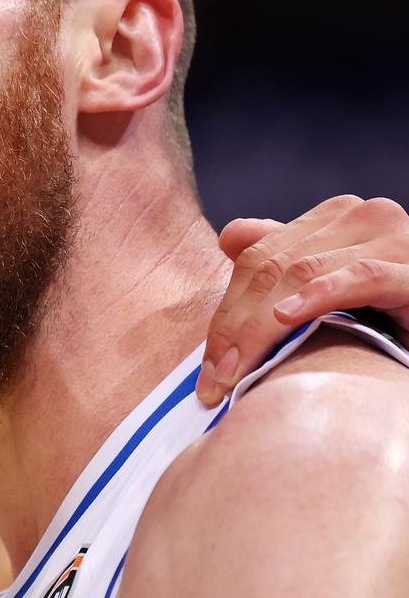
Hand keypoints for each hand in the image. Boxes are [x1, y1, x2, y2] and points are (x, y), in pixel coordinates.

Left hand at [196, 195, 408, 405]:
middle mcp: (362, 217)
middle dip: (235, 327)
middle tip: (213, 381)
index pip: (256, 258)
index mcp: (335, 218)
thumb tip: (229, 237)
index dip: (225, 313)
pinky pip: (361, 278)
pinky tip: (287, 317)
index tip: (208, 369)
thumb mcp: (330, 290)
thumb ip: (283, 261)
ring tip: (233, 372)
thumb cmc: (391, 320)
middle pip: (272, 267)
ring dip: (259, 328)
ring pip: (301, 273)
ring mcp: (393, 236)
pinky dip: (320, 296)